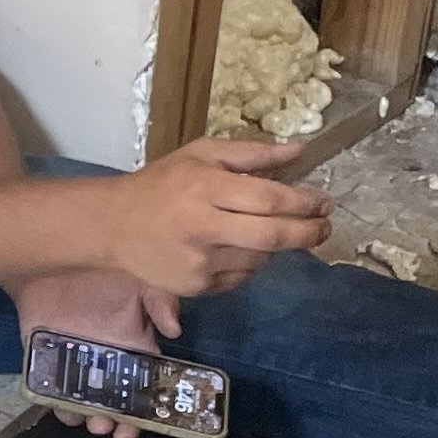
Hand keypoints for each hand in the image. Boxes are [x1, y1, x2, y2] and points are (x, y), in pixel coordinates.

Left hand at [15, 270, 171, 437]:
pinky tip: (62, 410)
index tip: (145, 424)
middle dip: (117, 421)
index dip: (147, 408)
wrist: (53, 252)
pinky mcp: (45, 359)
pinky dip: (56, 403)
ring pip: (84, 400)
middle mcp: (106, 361)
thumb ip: (160, 301)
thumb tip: (174, 331)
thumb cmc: (103, 265)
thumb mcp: (141, 278)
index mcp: (133, 345)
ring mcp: (75, 362)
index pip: (144, 384)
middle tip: (112, 429)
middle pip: (115, 402)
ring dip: (88, 417)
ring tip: (90, 422)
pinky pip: (51, 388)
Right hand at [97, 141, 328, 298]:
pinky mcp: (196, 287)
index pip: (270, 200)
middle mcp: (203, 228)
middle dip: (308, 233)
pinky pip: (240, 277)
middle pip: (273, 236)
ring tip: (260, 231)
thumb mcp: (201, 154)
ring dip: (273, 247)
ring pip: (260, 259)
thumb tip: (300, 149)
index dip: (304, 203)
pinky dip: (248, 263)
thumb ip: (251, 153)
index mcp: (205, 189)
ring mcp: (199, 263)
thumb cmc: (161, 184)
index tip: (323, 202)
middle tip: (325, 228)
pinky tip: (232, 248)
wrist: (113, 225)